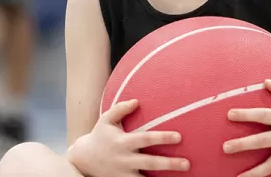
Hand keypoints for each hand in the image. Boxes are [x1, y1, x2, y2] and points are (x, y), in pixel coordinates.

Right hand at [70, 99, 188, 176]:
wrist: (83, 160)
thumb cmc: (99, 136)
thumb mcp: (105, 120)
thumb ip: (120, 109)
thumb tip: (137, 101)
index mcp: (123, 142)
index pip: (145, 139)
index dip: (162, 138)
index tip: (179, 137)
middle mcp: (125, 159)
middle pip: (150, 162)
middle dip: (169, 164)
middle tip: (187, 164)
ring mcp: (124, 173)